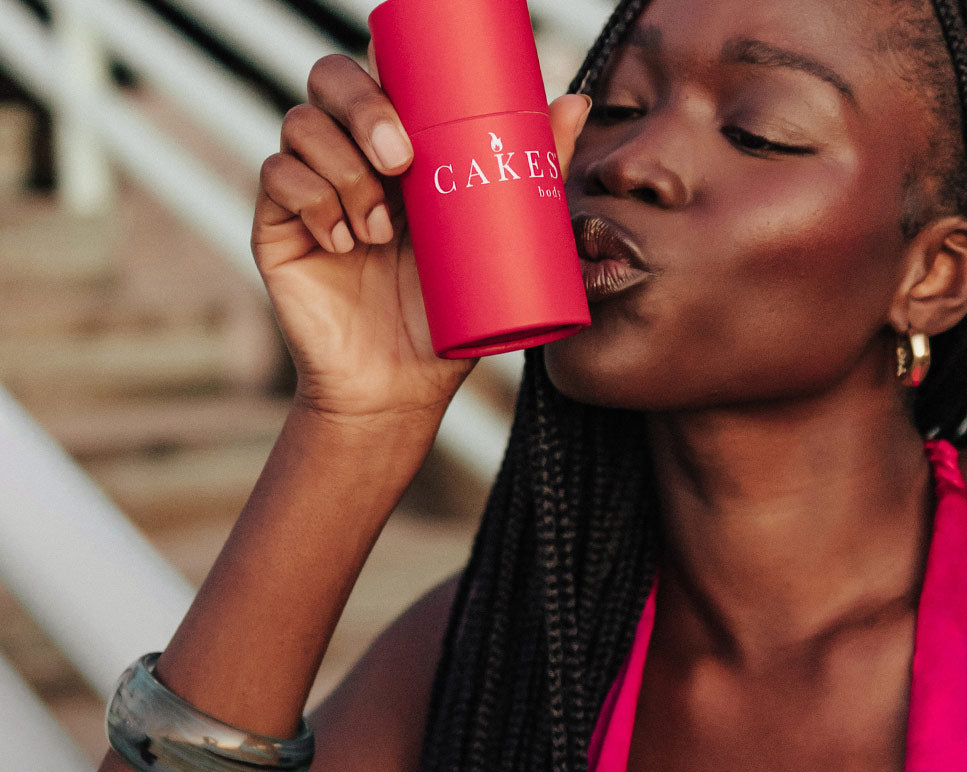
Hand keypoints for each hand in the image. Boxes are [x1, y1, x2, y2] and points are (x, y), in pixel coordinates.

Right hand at [253, 52, 591, 430]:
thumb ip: (529, 174)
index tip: (428, 103)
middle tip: (402, 161)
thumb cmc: (450, 324)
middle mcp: (349, 160)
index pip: (379, 75)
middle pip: (331, 79)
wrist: (400, 392)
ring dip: (344, 171)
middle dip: (365, 106)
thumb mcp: (499, 249)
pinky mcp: (276, 227)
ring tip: (378, 233)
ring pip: (301, 124)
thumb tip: (576, 101)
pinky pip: (275, 176)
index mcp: (399, 153)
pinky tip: (343, 243)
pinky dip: (313, 202)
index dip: (390, 68)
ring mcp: (310, 191)